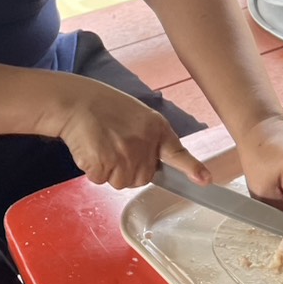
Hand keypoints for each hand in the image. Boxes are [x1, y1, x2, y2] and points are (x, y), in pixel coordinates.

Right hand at [46, 77, 209, 189]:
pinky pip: (101, 180)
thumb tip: (152, 164)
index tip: (205, 180)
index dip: (192, 168)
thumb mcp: (139, 116)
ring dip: (109, 170)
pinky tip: (91, 149)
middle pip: (141, 178)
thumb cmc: (106, 108)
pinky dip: (93, 170)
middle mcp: (144, 144)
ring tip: (102, 144)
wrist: (77, 102)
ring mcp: (125, 156)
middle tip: (115, 145)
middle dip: (128, 168)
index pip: (178, 153)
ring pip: (120, 182)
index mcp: (156, 128)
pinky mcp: (104, 164)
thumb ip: (150, 139)